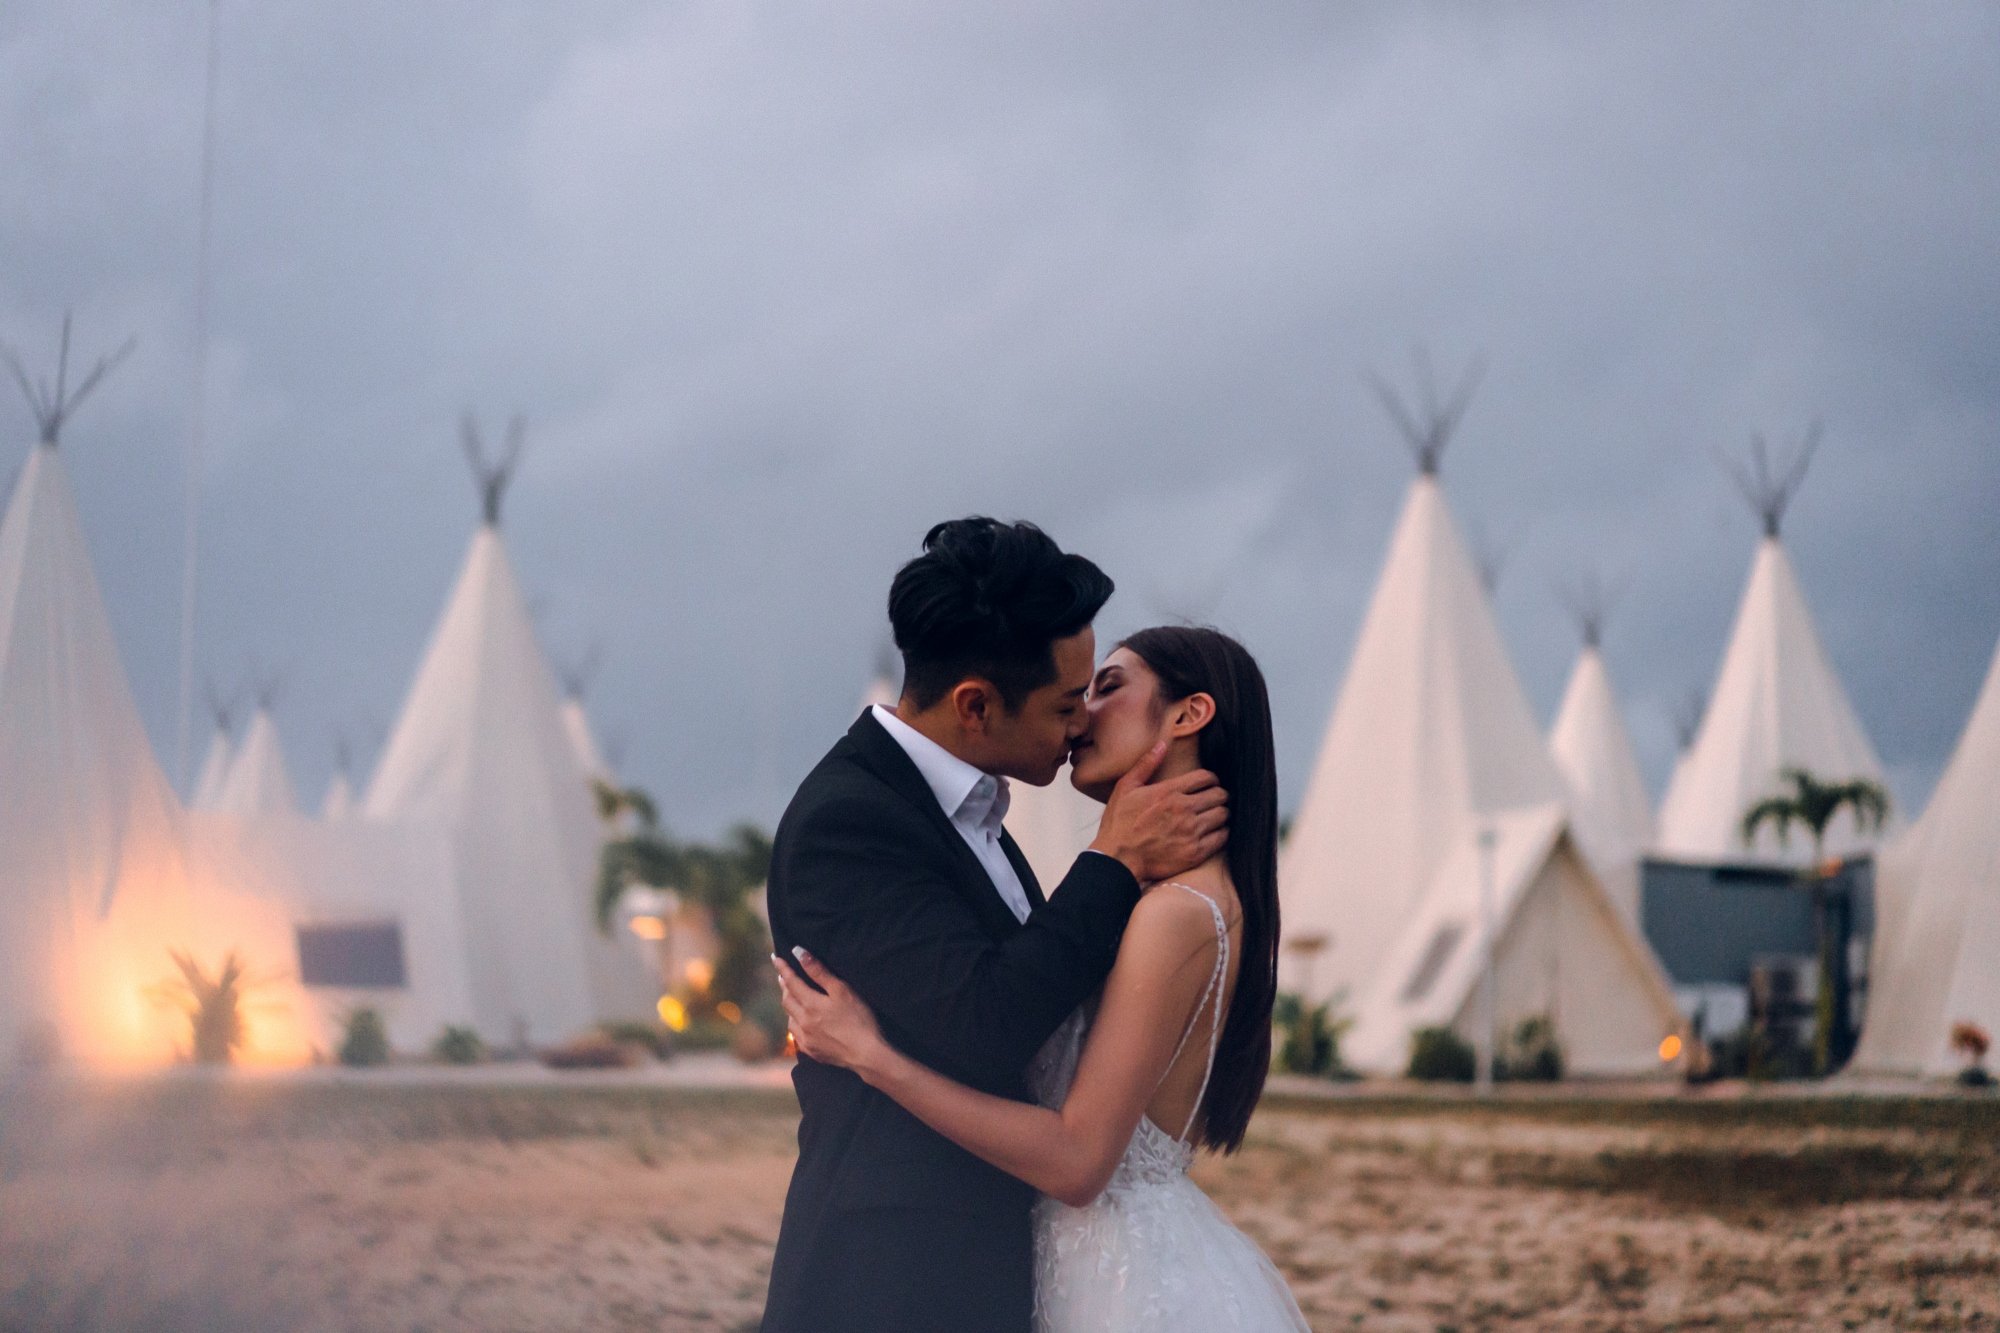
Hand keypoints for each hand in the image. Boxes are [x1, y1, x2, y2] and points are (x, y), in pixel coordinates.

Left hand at [773, 947, 888, 1076]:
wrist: (866, 1054)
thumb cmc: (859, 1018)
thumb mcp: (841, 990)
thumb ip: (818, 971)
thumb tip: (798, 953)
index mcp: (810, 1004)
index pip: (791, 982)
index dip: (783, 968)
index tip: (775, 957)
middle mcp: (803, 1022)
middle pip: (787, 999)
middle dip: (784, 985)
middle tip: (783, 976)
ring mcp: (806, 1039)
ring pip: (789, 1018)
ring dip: (789, 1005)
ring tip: (792, 997)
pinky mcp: (812, 1051)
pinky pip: (796, 1034)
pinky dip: (795, 1023)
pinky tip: (800, 1022)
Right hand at [1087, 736, 1227, 882]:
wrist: (1118, 860)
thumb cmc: (1119, 825)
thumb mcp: (1125, 788)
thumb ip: (1146, 765)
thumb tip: (1162, 744)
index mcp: (1169, 792)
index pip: (1205, 777)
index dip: (1211, 779)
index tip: (1209, 784)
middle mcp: (1184, 809)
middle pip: (1219, 795)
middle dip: (1218, 795)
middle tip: (1213, 800)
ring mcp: (1191, 831)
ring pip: (1223, 815)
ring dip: (1221, 814)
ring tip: (1214, 816)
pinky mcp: (1195, 852)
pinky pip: (1222, 837)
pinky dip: (1221, 833)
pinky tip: (1213, 833)